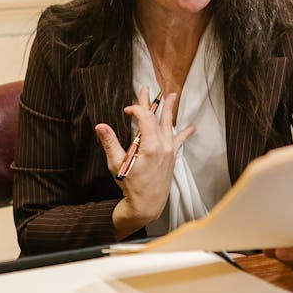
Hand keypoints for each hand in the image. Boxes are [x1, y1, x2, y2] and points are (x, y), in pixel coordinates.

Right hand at [94, 87, 195, 237]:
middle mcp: (163, 145)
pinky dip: (184, 132)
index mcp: (150, 145)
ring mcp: (169, 151)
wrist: (147, 204)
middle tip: (148, 88)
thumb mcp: (116, 164)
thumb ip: (110, 143)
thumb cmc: (131, 185)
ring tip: (173, 96)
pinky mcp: (171, 157)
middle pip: (158, 117)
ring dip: (169, 110)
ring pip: (169, 125)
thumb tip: (100, 126)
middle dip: (152, 102)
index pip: (145, 117)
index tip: (127, 110)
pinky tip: (191, 127)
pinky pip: (179, 140)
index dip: (136, 109)